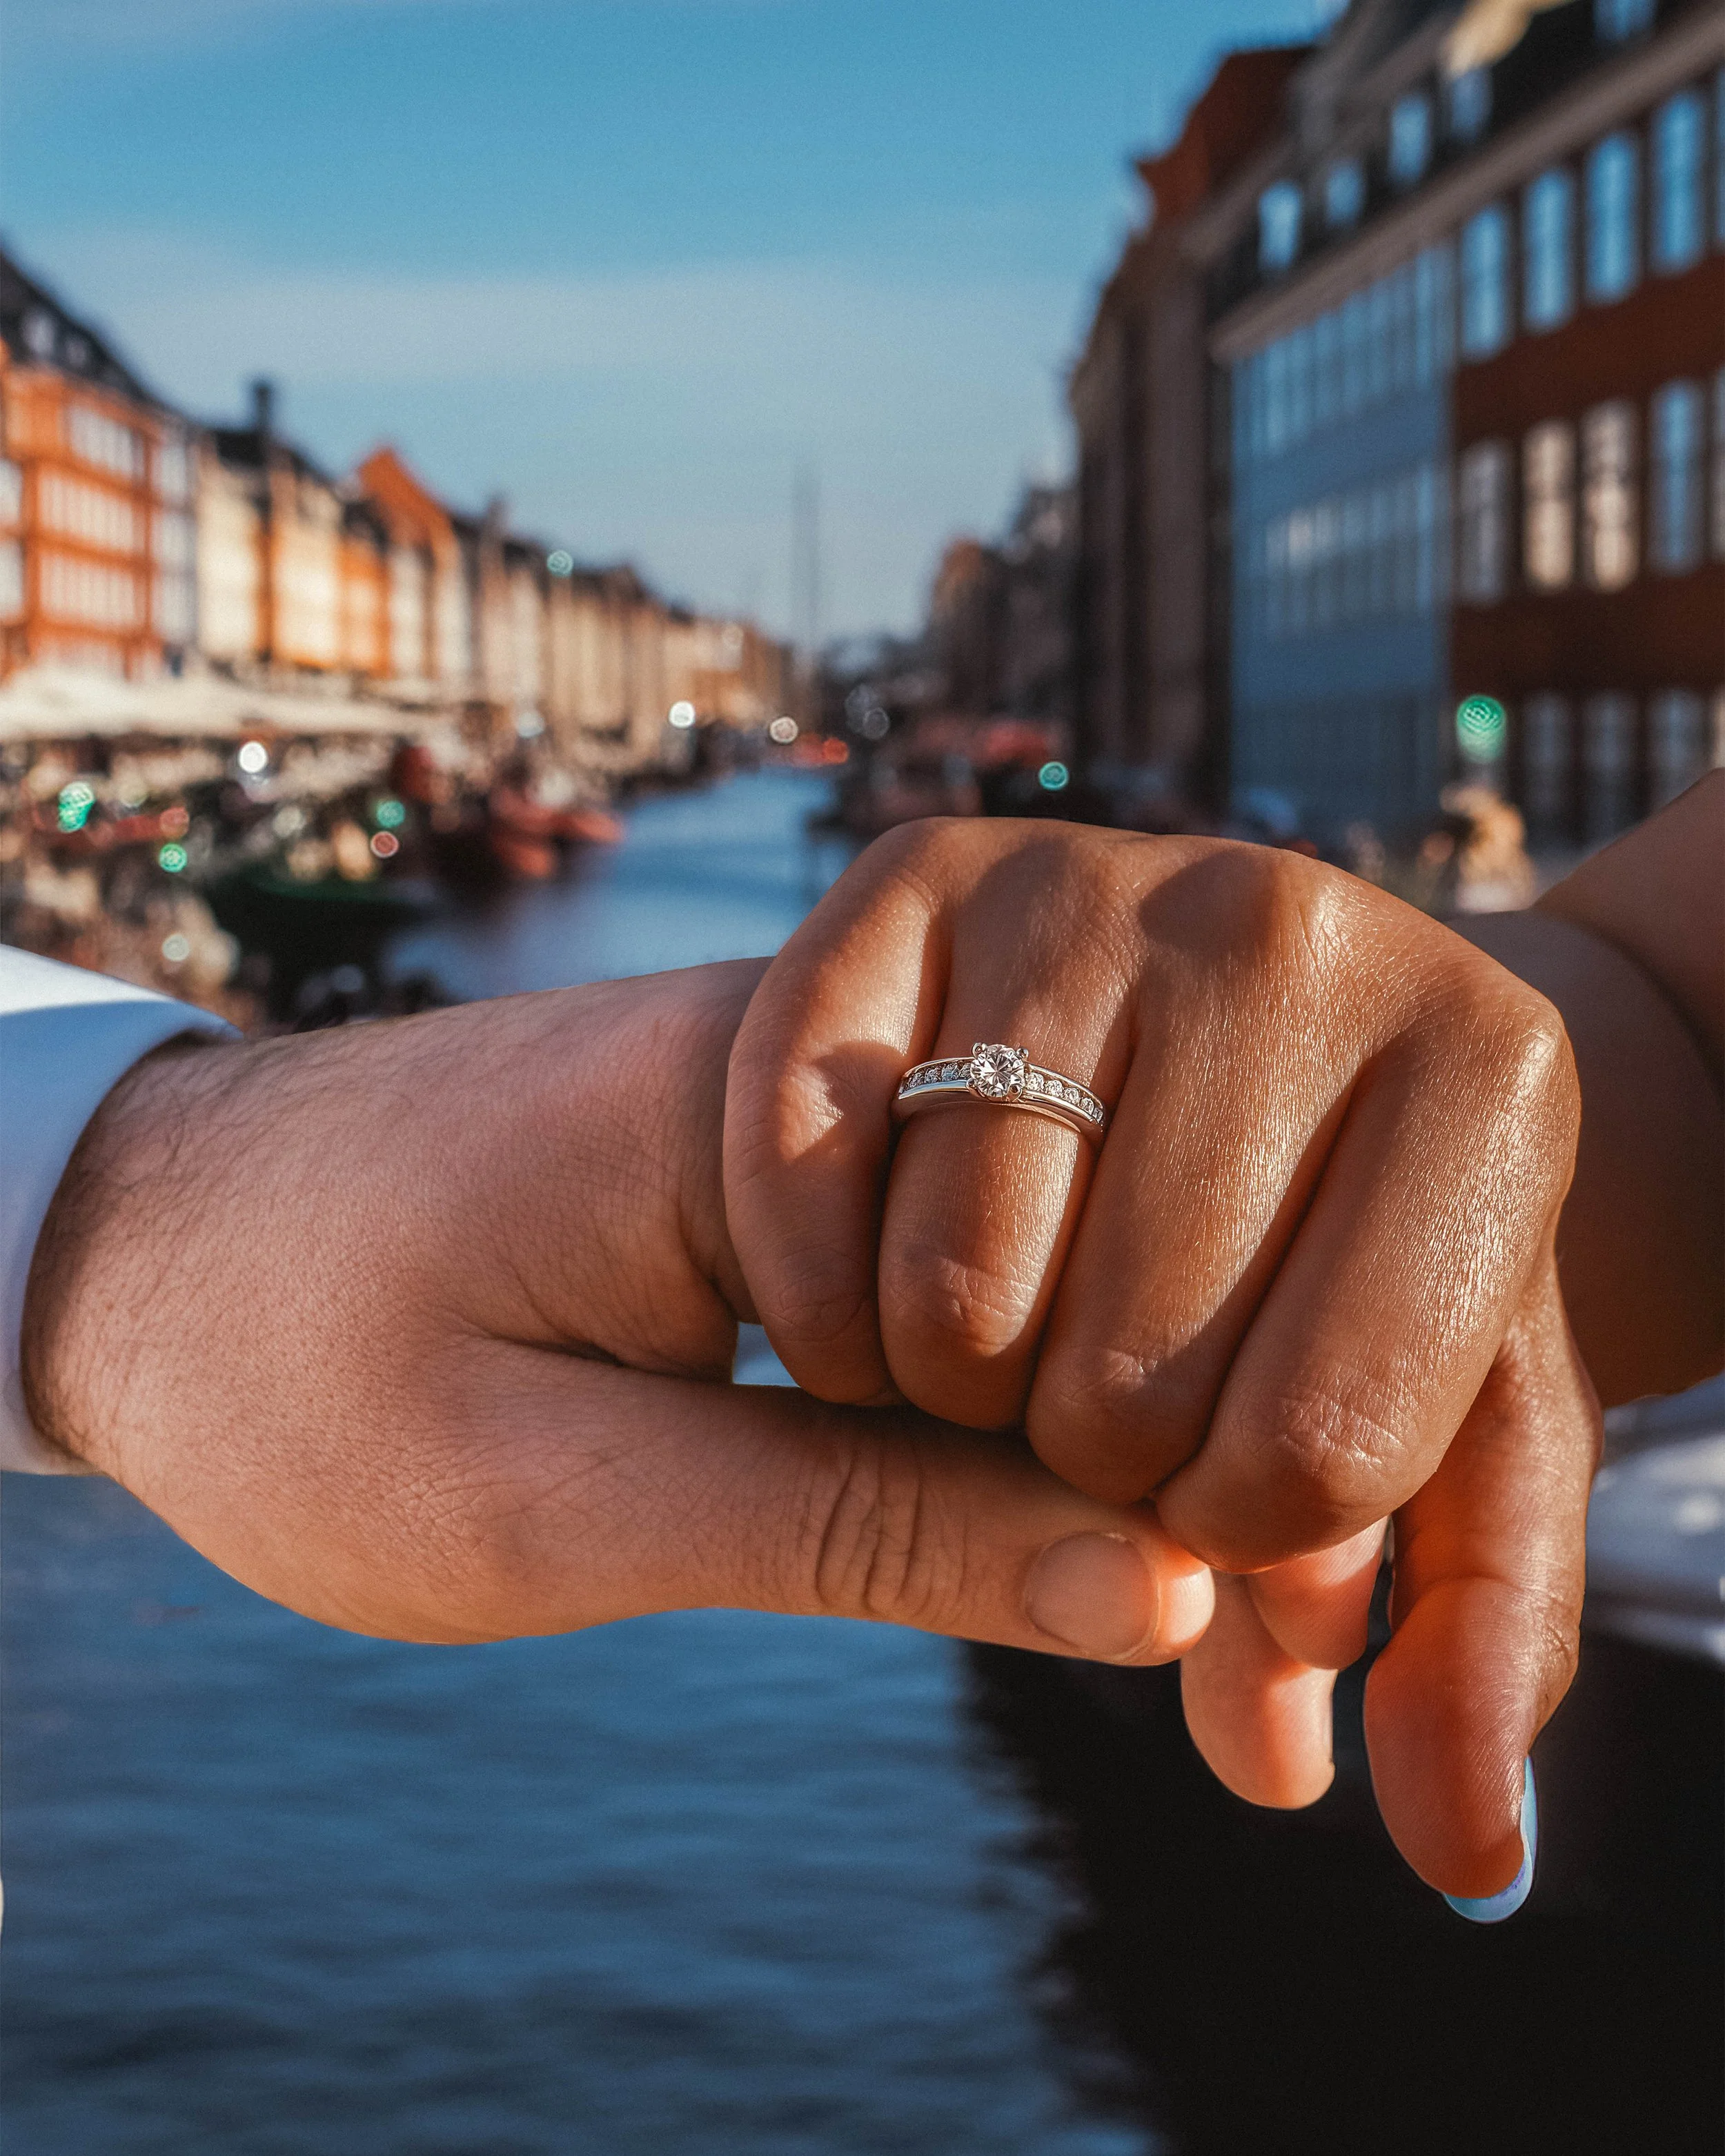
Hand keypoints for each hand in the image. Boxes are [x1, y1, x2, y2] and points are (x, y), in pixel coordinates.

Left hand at [21, 960, 1211, 1659]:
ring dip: (1133, 1441)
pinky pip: (983, 1271)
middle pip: (1118, 1253)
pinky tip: (1084, 1528)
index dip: (1188, 1465)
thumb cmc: (297, 1370)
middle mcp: (837, 1054)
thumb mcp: (562, 1499)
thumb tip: (1150, 1585)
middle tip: (1275, 1696)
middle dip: (1197, 1465)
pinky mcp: (809, 1160)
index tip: (1265, 1647)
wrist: (144, 1244)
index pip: (1089, 1265)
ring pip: (1074, 1266)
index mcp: (769, 1097)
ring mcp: (834, 1096)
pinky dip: (1036, 1404)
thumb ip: (854, 1529)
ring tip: (1202, 1637)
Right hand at [725, 820, 1598, 1899]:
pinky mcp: (908, 868)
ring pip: (964, 1306)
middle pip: (1135, 1392)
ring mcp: (1092, 878)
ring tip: (991, 1333)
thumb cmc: (1310, 1271)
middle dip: (1092, 1470)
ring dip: (940, 1395)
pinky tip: (871, 1266)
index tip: (1226, 1492)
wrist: (1185, 1037)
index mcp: (1491, 1072)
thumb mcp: (1389, 1436)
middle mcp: (1301, 930)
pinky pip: (811, 1171)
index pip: (1333, 1455)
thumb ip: (1414, 1628)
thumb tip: (1440, 1838)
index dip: (1249, 1546)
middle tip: (1095, 1398)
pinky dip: (807, 1288)